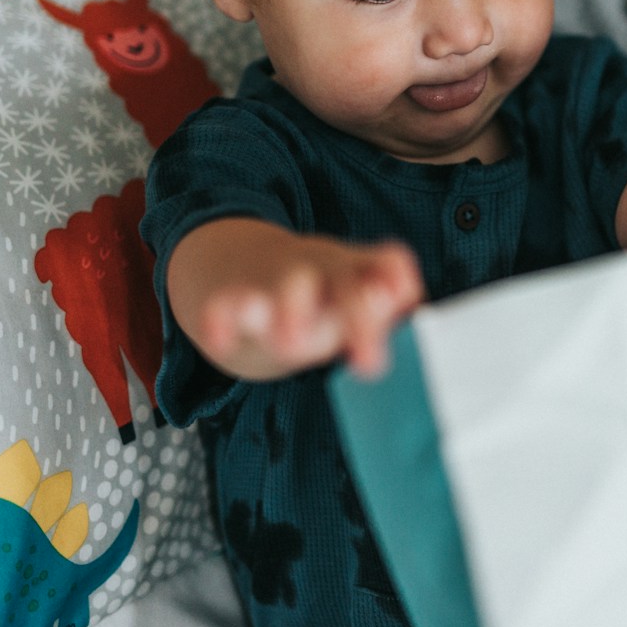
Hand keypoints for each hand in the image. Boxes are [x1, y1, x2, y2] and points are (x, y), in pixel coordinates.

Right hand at [175, 223, 424, 380]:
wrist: (238, 270)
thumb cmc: (314, 301)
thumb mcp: (351, 303)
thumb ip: (380, 314)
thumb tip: (405, 305)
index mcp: (355, 271)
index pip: (388, 262)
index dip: (400, 281)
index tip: (406, 307)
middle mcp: (320, 269)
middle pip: (345, 280)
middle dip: (360, 314)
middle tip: (371, 364)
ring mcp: (276, 280)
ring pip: (289, 285)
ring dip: (294, 311)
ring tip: (293, 346)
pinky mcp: (232, 298)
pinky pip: (224, 304)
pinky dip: (221, 320)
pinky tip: (221, 342)